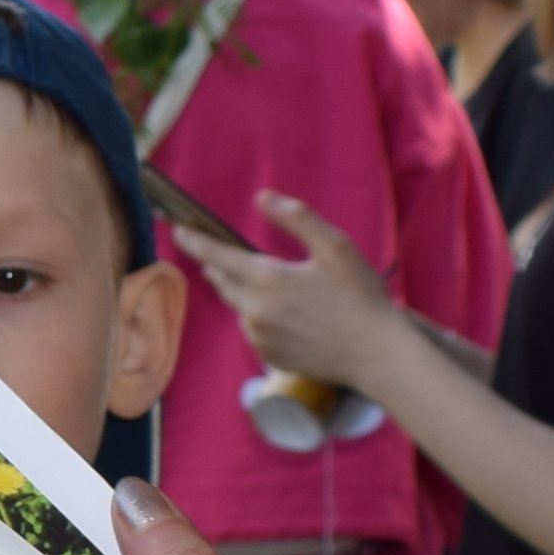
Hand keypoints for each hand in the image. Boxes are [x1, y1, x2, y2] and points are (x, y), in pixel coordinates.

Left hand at [169, 191, 410, 397]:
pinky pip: (256, 330)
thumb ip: (296, 218)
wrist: (377, 355)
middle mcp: (256, 311)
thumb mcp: (335, 247)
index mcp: (268, 280)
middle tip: (224, 254)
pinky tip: (292, 314)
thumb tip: (262, 197)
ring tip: (277, 285)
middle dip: (220, 265)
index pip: (216, 256)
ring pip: (241, 307)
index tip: (177, 228)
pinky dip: (263, 317)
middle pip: (224, 282)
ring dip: (247, 293)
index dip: (194, 241)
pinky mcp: (271, 357)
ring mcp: (261, 338)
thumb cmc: (361, 296)